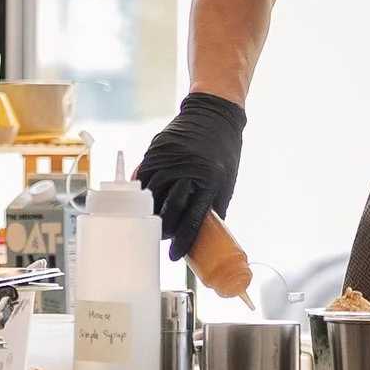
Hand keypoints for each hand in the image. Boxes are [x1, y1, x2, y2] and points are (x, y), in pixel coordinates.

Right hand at [134, 92, 245, 258]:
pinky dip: (144, 192)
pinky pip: (144, 177)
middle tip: (163, 237)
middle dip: (163, 228)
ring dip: (151, 212)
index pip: (193, 218)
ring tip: (154, 220)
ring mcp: (169, 159)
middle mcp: (188, 170)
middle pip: (168, 208)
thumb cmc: (223, 153)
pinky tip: (146, 200)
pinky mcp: (156, 150)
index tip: (174, 255)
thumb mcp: (226, 181)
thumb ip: (212, 206)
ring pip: (151, 195)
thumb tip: (203, 237)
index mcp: (210, 181)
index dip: (183, 240)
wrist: (213, 115)